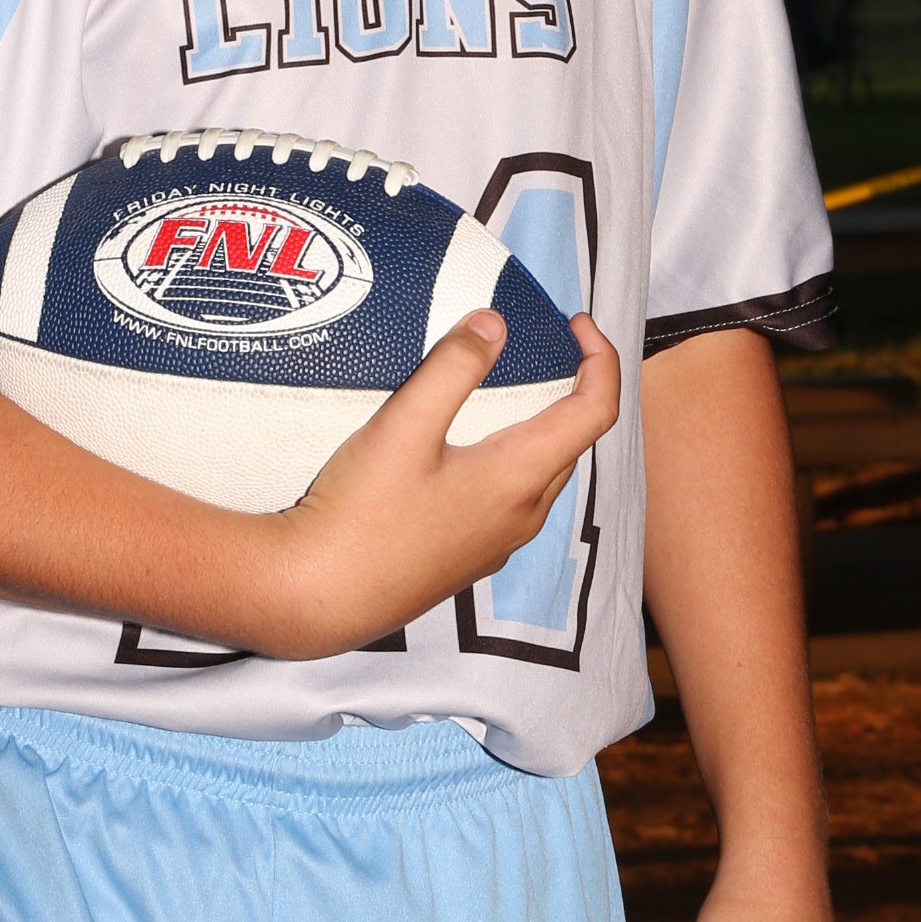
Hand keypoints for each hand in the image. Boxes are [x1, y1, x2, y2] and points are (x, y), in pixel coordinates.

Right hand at [254, 309, 620, 658]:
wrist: (320, 597)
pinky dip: (511, 459)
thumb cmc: (360, 514)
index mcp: (519, 479)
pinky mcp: (469, 558)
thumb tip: (493, 324)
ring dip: (540, 426)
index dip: (600, 359)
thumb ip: (452, 368)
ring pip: (542, 473)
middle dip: (571, 387)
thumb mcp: (402, 427)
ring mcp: (497, 543)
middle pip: (572, 441)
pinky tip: (462, 449)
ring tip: (502, 389)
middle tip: (539, 345)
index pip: (596, 411)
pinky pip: (512, 500)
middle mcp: (522, 516)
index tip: (573, 324)